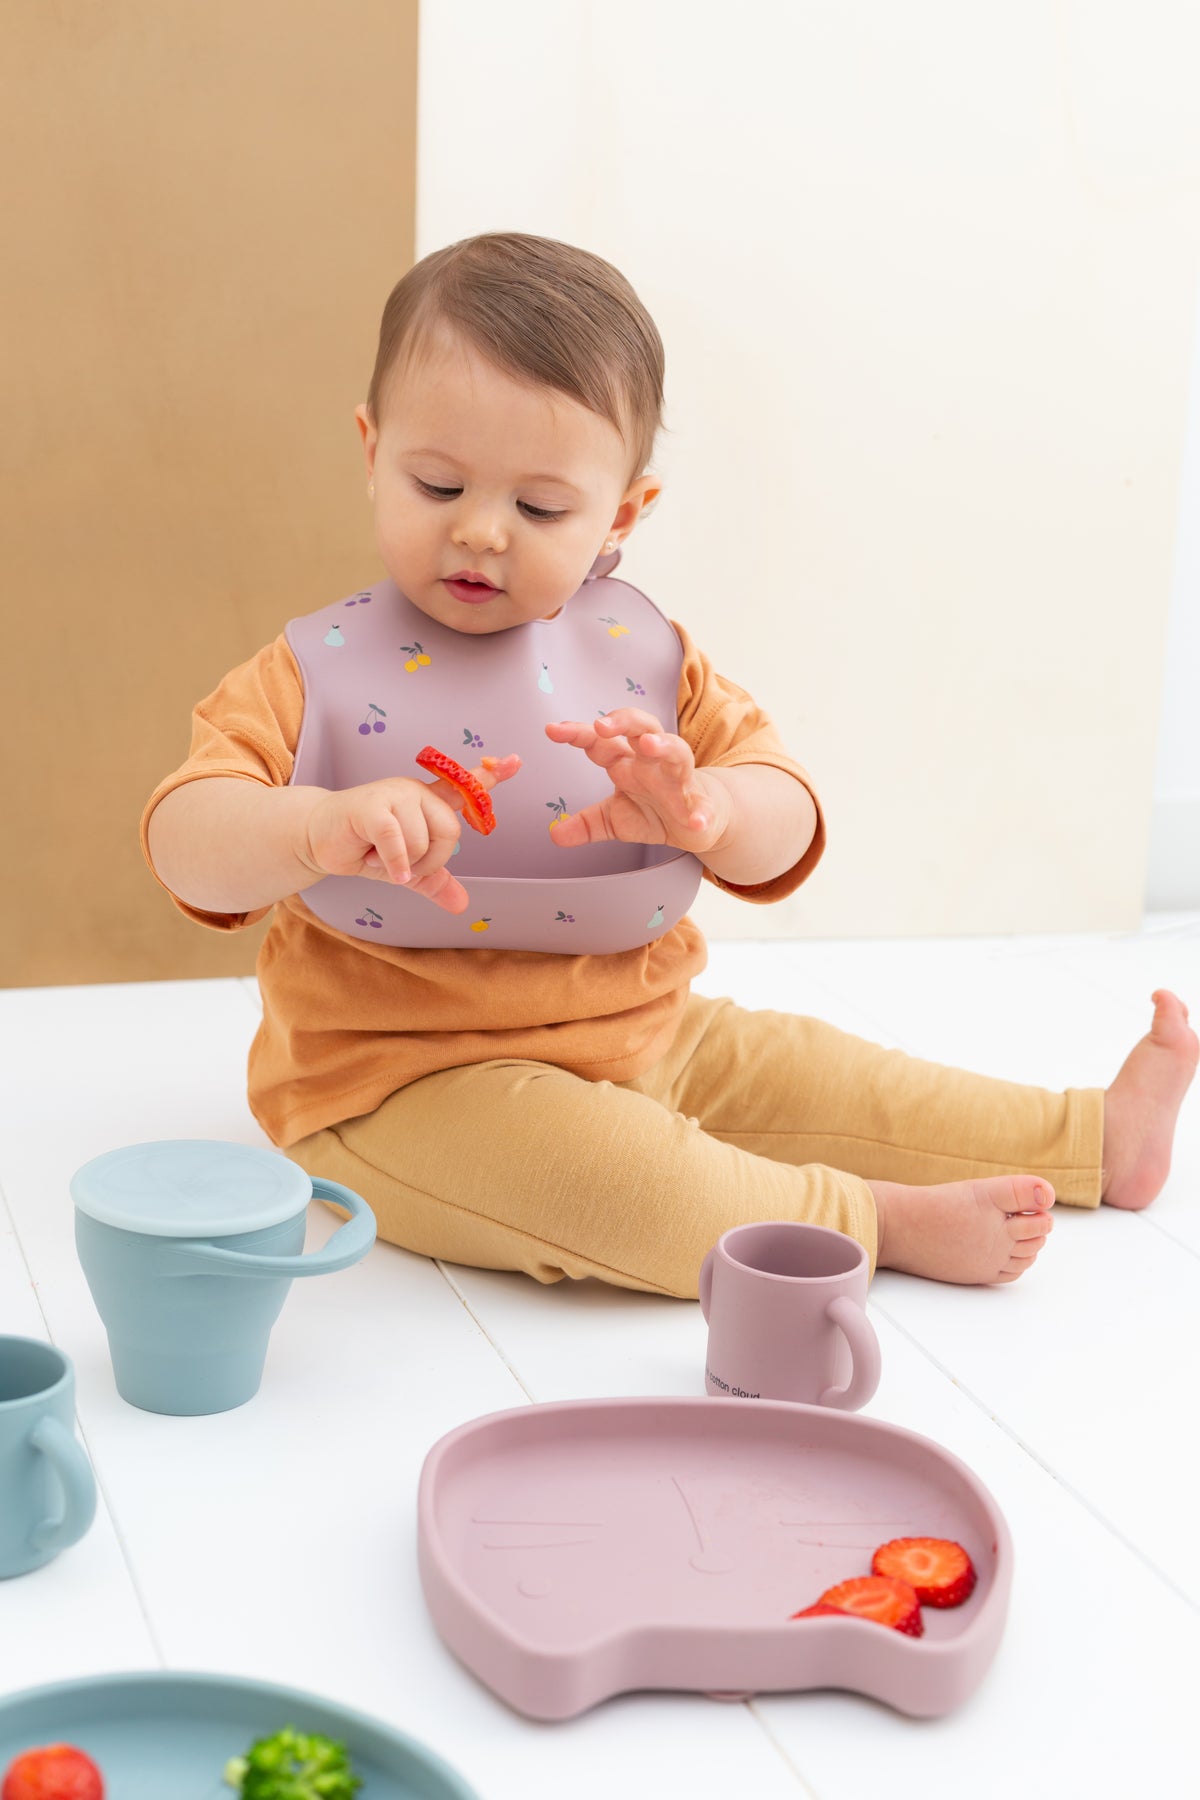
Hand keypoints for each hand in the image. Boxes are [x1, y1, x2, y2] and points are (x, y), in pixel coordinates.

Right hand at [300, 755, 520, 912]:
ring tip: (380, 856)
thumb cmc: (366, 847)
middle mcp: (415, 792)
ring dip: (404, 862)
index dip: (490, 774)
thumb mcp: (407, 869)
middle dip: (431, 859)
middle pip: (450, 830)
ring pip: (423, 839)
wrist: (321, 840)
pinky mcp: (371, 806)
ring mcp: (393, 794)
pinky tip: (379, 866)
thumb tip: (461, 904)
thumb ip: (434, 882)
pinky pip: (397, 838)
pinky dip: (393, 862)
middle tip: (404, 865)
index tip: (516, 761)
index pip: (464, 785)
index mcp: (428, 801)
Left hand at [544, 711, 730, 853]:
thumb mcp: (614, 819)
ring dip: (664, 746)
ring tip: (650, 745)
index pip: (601, 742)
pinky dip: (701, 812)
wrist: (699, 822)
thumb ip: (586, 823)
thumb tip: (555, 834)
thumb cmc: (657, 810)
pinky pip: (703, 805)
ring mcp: (679, 779)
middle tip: (601, 726)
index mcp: (627, 764)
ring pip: (675, 751)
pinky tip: (697, 821)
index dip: (578, 733)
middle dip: (623, 721)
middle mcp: (653, 763)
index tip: (552, 730)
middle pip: (642, 727)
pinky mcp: (701, 803)